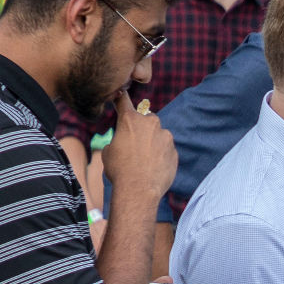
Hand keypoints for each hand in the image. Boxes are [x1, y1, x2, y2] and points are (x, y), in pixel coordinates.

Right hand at [97, 89, 176, 204]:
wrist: (139, 190)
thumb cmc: (119, 170)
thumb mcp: (109, 151)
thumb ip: (118, 139)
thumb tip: (123, 141)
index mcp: (130, 120)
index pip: (124, 101)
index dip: (121, 98)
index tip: (121, 92)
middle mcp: (150, 123)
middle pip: (146, 119)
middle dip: (142, 128)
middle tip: (134, 145)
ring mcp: (165, 136)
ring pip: (158, 134)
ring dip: (153, 142)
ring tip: (144, 160)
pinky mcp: (174, 150)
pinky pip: (166, 149)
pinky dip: (161, 155)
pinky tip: (153, 168)